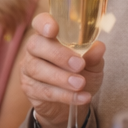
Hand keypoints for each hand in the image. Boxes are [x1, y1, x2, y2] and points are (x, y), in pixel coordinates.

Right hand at [20, 13, 105, 127]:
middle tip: (79, 65)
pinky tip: (82, 97)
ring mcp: (28, 69)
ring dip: (61, 78)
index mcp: (49, 37)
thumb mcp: (92, 65)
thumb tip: (99, 47)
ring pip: (37, 69)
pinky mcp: (29, 89)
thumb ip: (94, 56)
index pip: (40, 23)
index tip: (53, 29)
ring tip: (80, 84)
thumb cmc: (79, 76)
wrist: (68, 105)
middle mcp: (34, 50)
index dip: (44, 23)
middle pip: (36, 46)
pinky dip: (65, 95)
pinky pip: (44, 91)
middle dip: (58, 54)